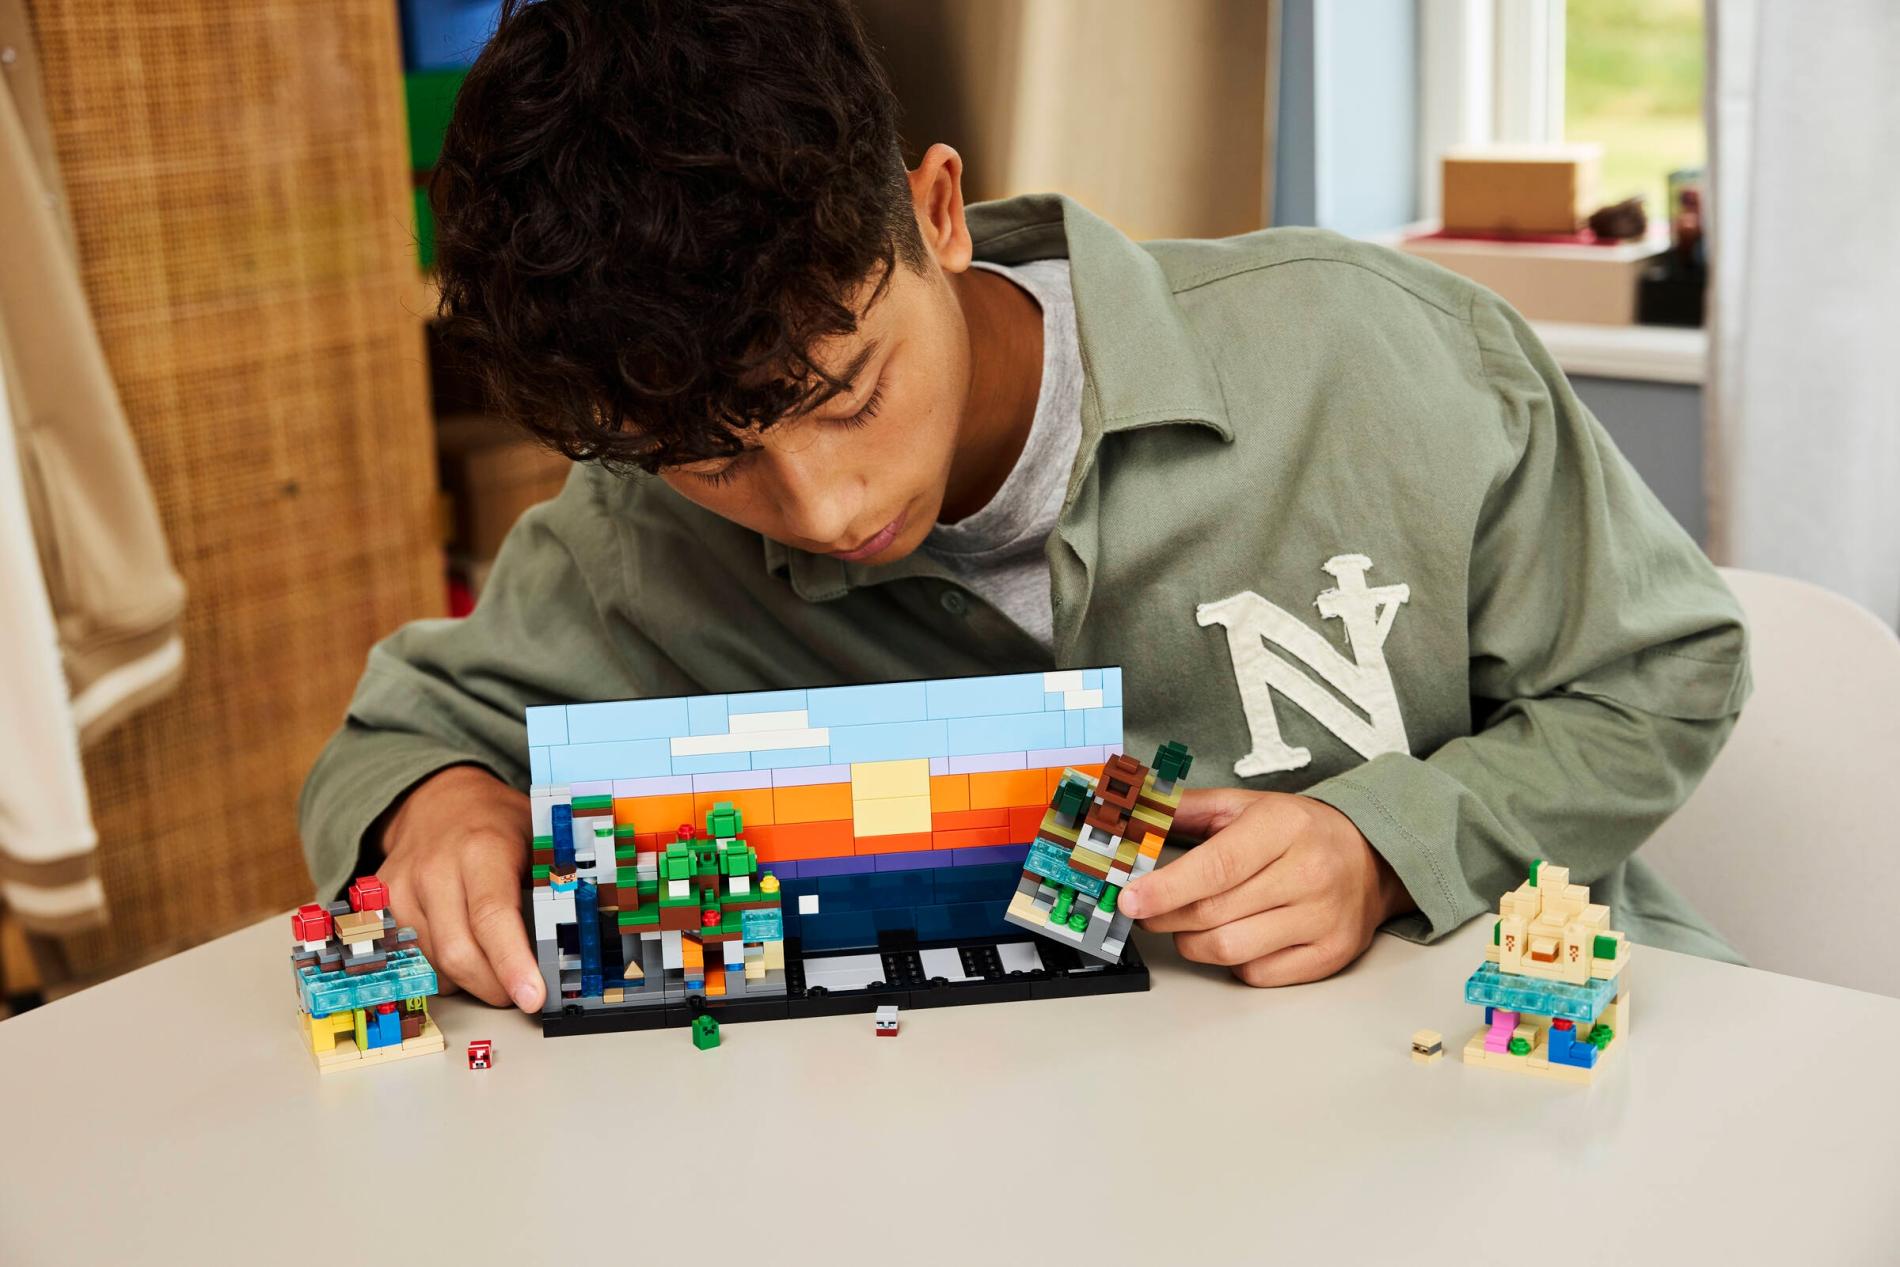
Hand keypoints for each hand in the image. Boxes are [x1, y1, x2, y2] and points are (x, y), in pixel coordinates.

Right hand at [375, 764, 545, 1011]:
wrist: (437, 800)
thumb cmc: (497, 826)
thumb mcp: (537, 840)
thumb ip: (553, 884)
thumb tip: (578, 941)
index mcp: (482, 848)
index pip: (493, 917)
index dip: (512, 963)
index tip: (532, 997)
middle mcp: (435, 869)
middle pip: (459, 954)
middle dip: (494, 987)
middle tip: (521, 992)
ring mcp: (401, 888)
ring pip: (435, 965)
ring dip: (470, 980)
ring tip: (494, 961)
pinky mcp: (383, 906)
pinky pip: (414, 960)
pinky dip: (443, 969)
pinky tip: (463, 949)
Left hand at [1116, 789, 1412, 986]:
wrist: (1373, 857)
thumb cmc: (1302, 832)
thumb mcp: (1249, 805)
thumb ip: (1190, 808)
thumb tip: (1139, 814)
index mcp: (1284, 828)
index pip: (1216, 867)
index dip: (1166, 888)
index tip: (1131, 899)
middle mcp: (1309, 874)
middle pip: (1214, 912)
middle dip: (1166, 916)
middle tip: (1148, 910)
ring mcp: (1323, 919)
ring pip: (1230, 948)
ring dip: (1193, 942)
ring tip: (1191, 923)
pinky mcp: (1330, 954)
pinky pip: (1257, 973)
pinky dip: (1233, 961)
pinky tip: (1236, 936)